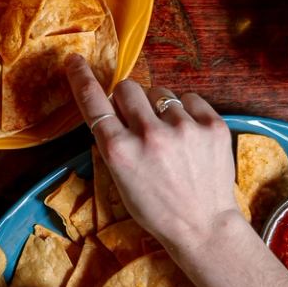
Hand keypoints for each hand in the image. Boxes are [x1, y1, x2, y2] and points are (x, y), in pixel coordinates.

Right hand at [68, 62, 240, 248]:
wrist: (202, 226)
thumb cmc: (156, 208)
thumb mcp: (120, 179)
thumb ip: (114, 141)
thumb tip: (114, 107)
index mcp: (120, 151)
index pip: (93, 101)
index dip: (81, 77)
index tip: (75, 60)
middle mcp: (149, 135)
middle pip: (128, 87)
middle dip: (128, 99)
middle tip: (137, 120)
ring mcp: (184, 128)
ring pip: (160, 92)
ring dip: (159, 108)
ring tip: (169, 136)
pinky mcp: (212, 126)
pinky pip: (190, 99)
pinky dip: (186, 112)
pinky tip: (188, 136)